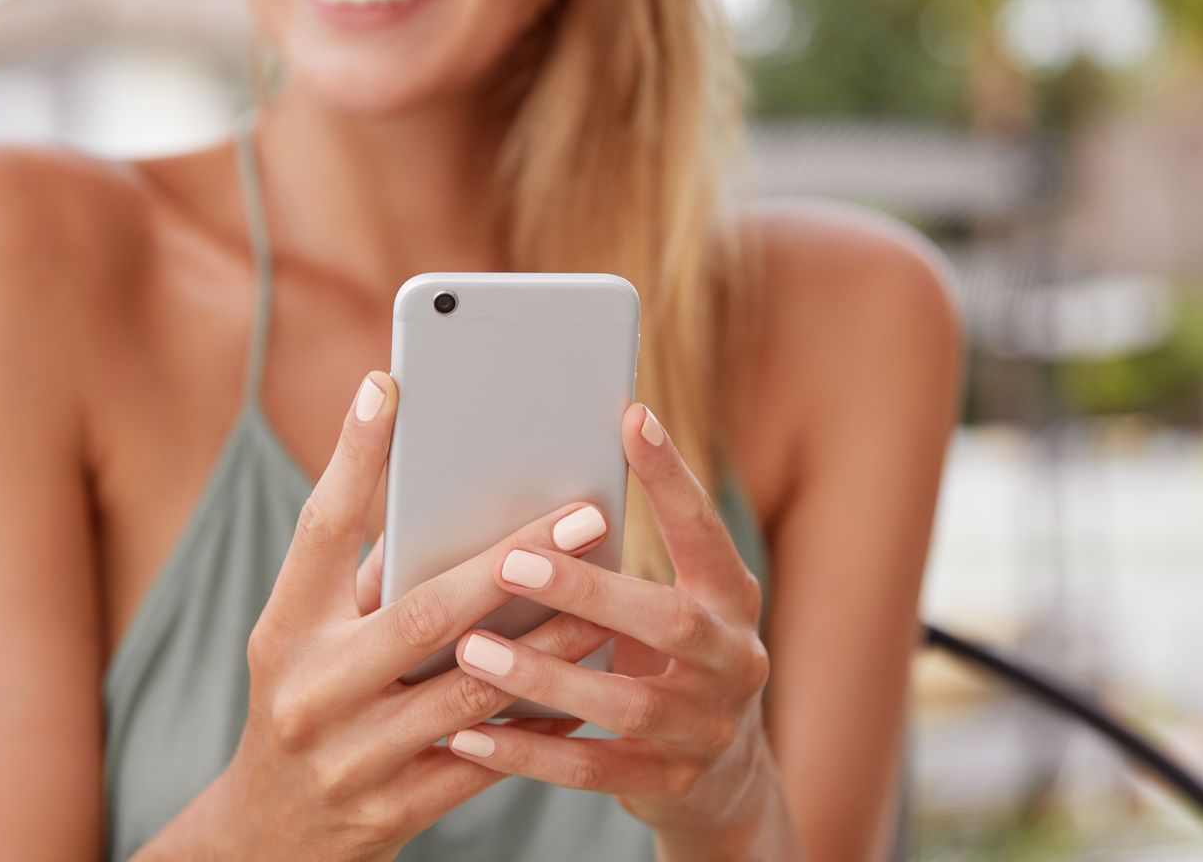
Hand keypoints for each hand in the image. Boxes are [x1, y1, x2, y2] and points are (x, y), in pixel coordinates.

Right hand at [176, 370, 618, 861]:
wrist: (269, 836)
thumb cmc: (306, 697)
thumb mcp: (304, 634)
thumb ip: (361, 571)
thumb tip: (436, 482)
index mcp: (283, 629)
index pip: (320, 529)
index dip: (353, 457)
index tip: (391, 386)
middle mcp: (311, 689)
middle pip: (424, 614)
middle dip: (513, 561)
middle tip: (586, 516)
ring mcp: (352, 757)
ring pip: (473, 691)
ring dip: (552, 642)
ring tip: (610, 598)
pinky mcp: (392, 811)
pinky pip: (486, 760)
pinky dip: (539, 722)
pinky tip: (588, 685)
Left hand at [439, 403, 781, 854]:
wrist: (720, 780)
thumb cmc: (663, 659)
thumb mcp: (664, 603)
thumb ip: (616, 563)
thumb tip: (525, 487)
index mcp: (730, 598)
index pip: (703, 529)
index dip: (672, 477)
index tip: (631, 417)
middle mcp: (732, 660)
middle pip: (669, 619)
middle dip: (589, 590)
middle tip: (512, 562)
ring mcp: (704, 729)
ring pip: (626, 702)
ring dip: (544, 674)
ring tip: (473, 649)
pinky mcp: (667, 785)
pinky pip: (590, 769)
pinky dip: (528, 751)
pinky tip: (469, 735)